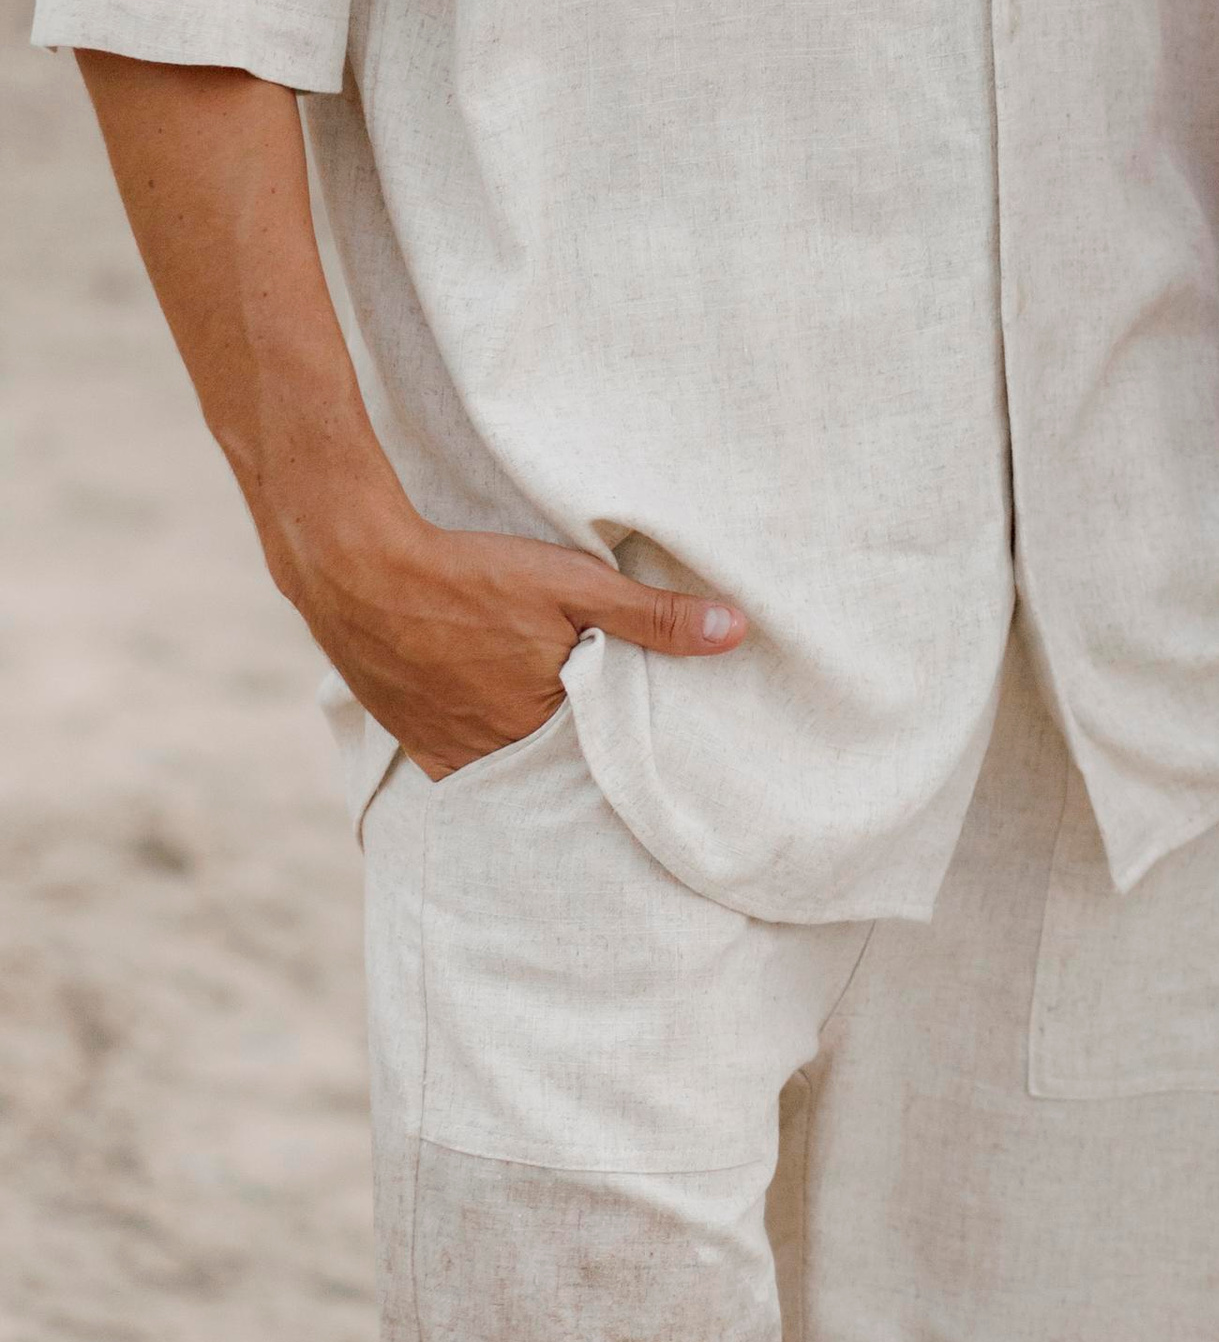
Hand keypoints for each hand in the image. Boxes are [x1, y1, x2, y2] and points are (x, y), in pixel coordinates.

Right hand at [281, 502, 746, 780]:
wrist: (360, 573)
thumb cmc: (472, 576)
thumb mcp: (574, 584)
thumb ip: (653, 616)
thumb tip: (734, 631)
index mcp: (546, 725)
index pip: (609, 754)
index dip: (630, 741)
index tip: (658, 739)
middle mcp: (498, 756)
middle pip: (560, 765)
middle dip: (586, 755)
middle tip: (613, 740)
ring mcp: (452, 754)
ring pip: (514, 768)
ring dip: (536, 754)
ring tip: (559, 734)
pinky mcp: (418, 743)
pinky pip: (467, 767)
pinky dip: (490, 756)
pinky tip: (503, 731)